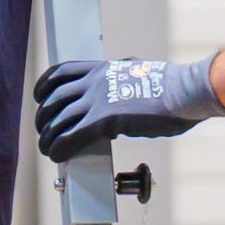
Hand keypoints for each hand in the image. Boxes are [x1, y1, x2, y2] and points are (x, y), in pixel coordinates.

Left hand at [33, 56, 223, 160]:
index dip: (44, 86)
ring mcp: (98, 100)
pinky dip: (59, 148)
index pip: (61, 72)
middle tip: (44, 129)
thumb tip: (122, 86)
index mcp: (102, 68)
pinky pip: (71, 137)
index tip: (40, 97)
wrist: (184, 92)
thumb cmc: (172, 86)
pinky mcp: (104, 120)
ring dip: (48, 137)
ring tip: (47, 148)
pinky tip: (57, 156)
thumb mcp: (138, 73)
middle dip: (44, 116)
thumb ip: (122, 79)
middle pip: (54, 98)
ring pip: (58, 120)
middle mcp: (95, 81)